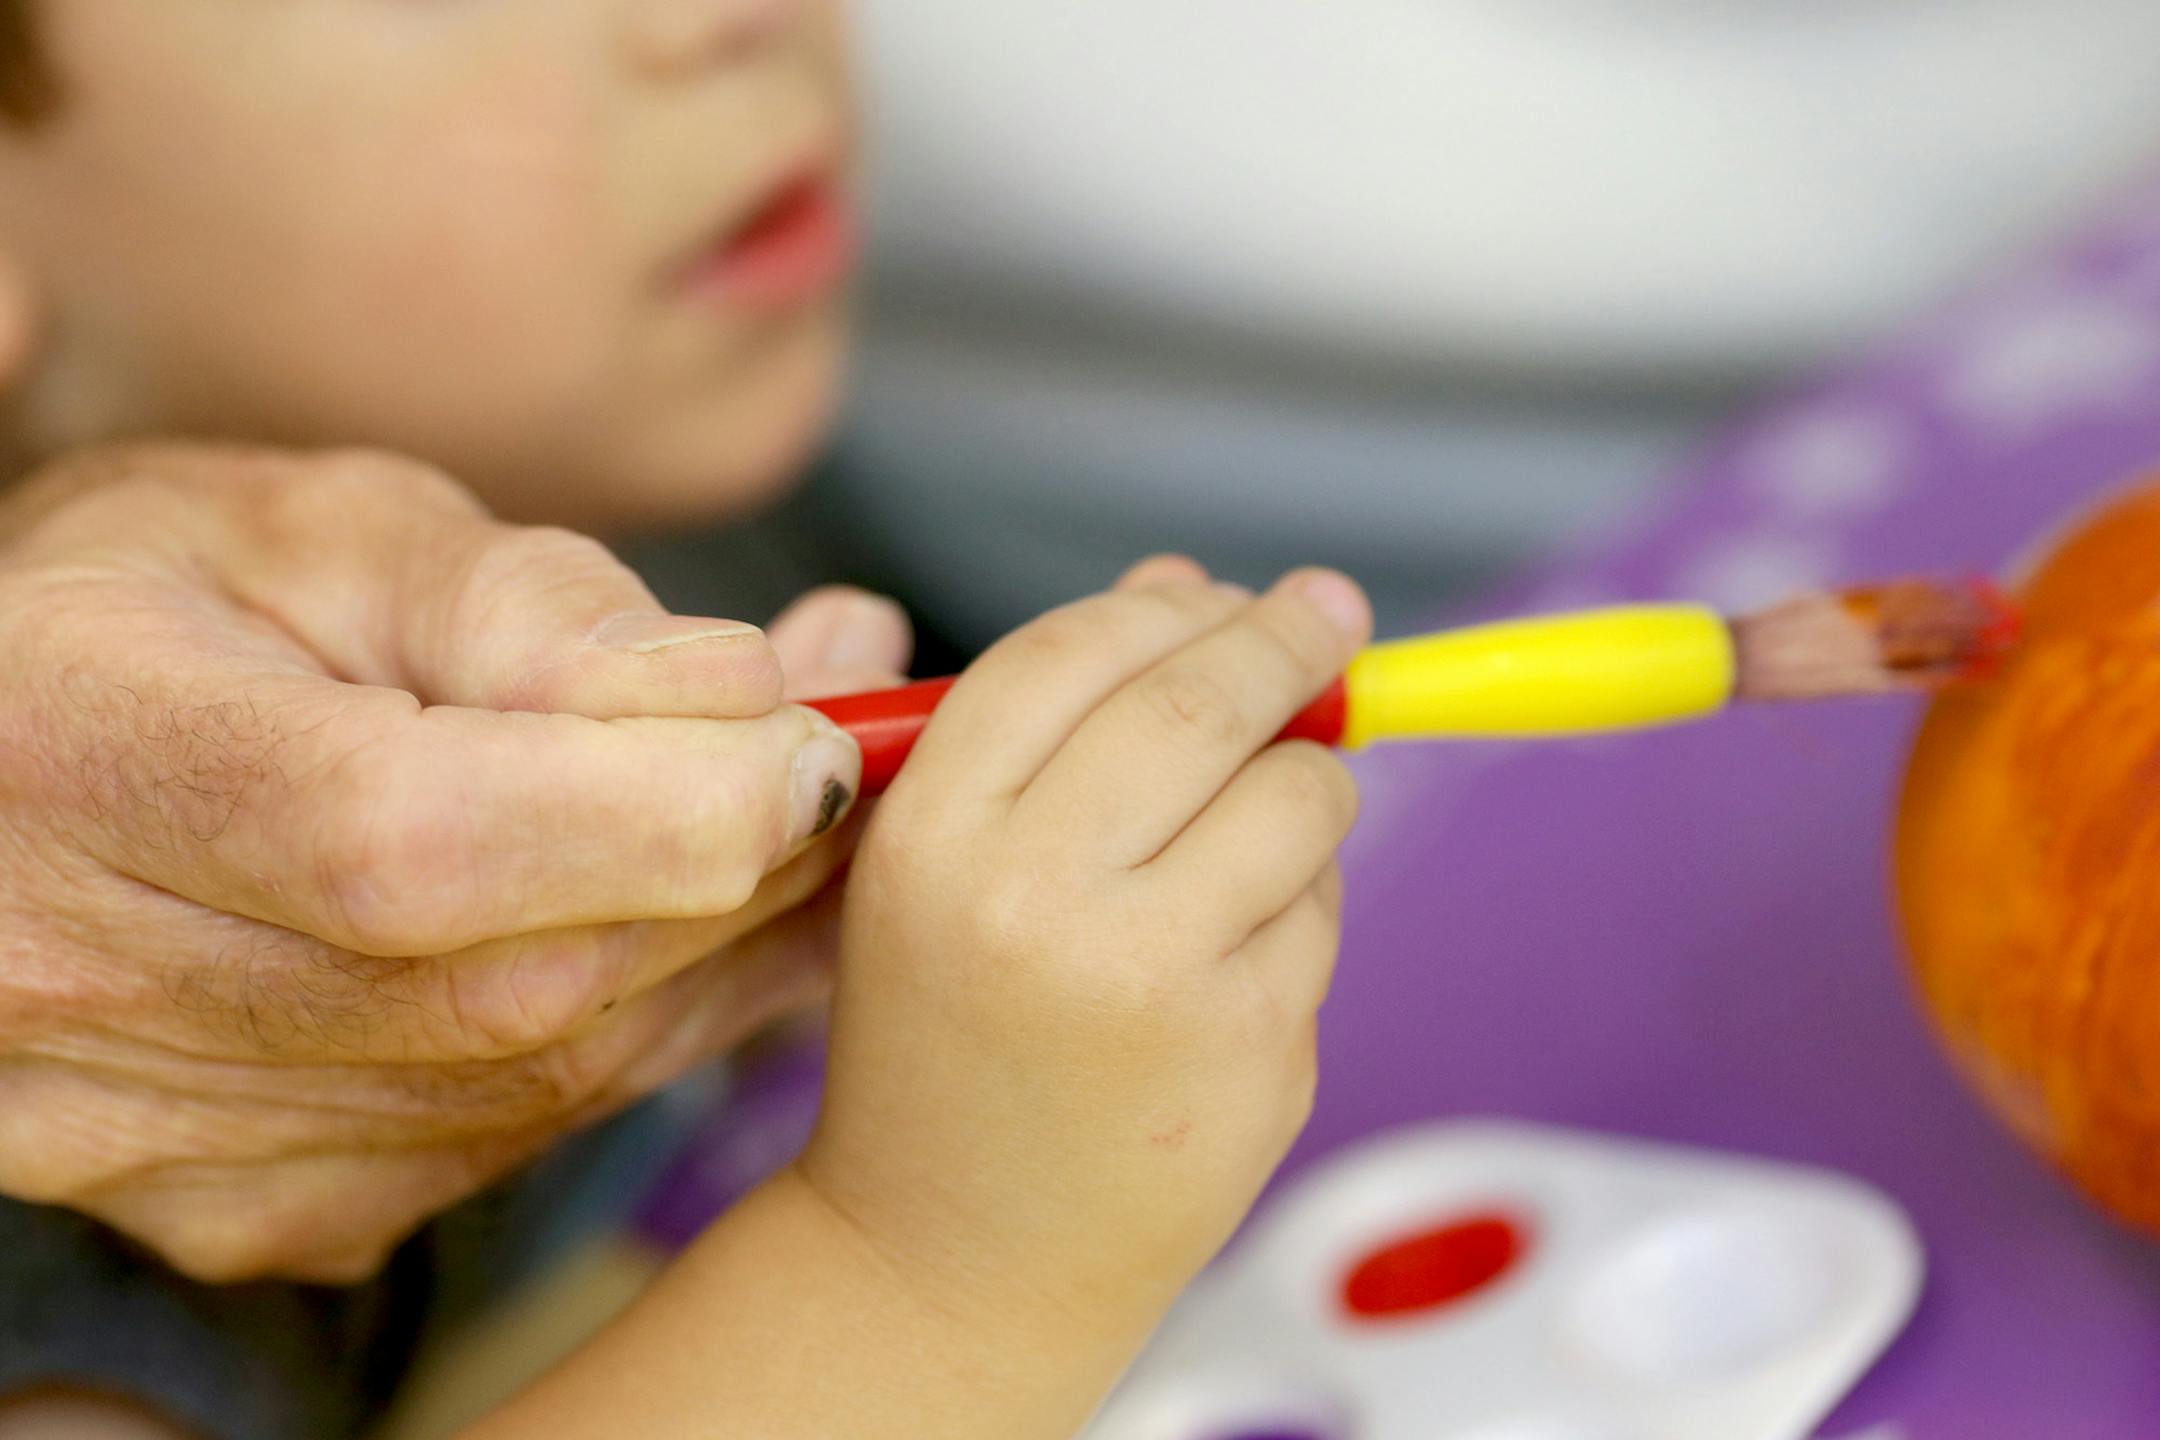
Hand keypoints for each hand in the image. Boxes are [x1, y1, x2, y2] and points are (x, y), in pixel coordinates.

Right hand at [0, 442, 907, 1281]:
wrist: (15, 760)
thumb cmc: (168, 600)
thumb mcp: (321, 527)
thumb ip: (524, 601)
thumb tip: (740, 698)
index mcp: (76, 758)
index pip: (407, 845)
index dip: (658, 805)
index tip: (819, 732)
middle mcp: (84, 991)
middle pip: (511, 985)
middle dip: (738, 867)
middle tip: (852, 750)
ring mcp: (159, 1138)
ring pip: (543, 1083)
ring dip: (721, 948)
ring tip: (799, 809)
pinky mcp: (246, 1203)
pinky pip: (518, 1138)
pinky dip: (642, 1024)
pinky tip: (691, 916)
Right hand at [800, 556, 1364, 1341]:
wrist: (950, 1262)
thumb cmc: (947, 1042)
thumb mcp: (948, 872)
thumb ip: (1053, 725)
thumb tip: (1189, 584)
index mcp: (932, 839)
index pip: (1073, 652)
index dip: (1173, 605)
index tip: (1240, 589)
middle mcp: (1035, 900)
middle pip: (1202, 700)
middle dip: (1289, 638)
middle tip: (1331, 614)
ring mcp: (1154, 983)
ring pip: (1300, 799)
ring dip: (1305, 786)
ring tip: (1253, 833)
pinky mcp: (1251, 1054)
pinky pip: (1322, 915)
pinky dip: (1298, 911)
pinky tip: (1226, 969)